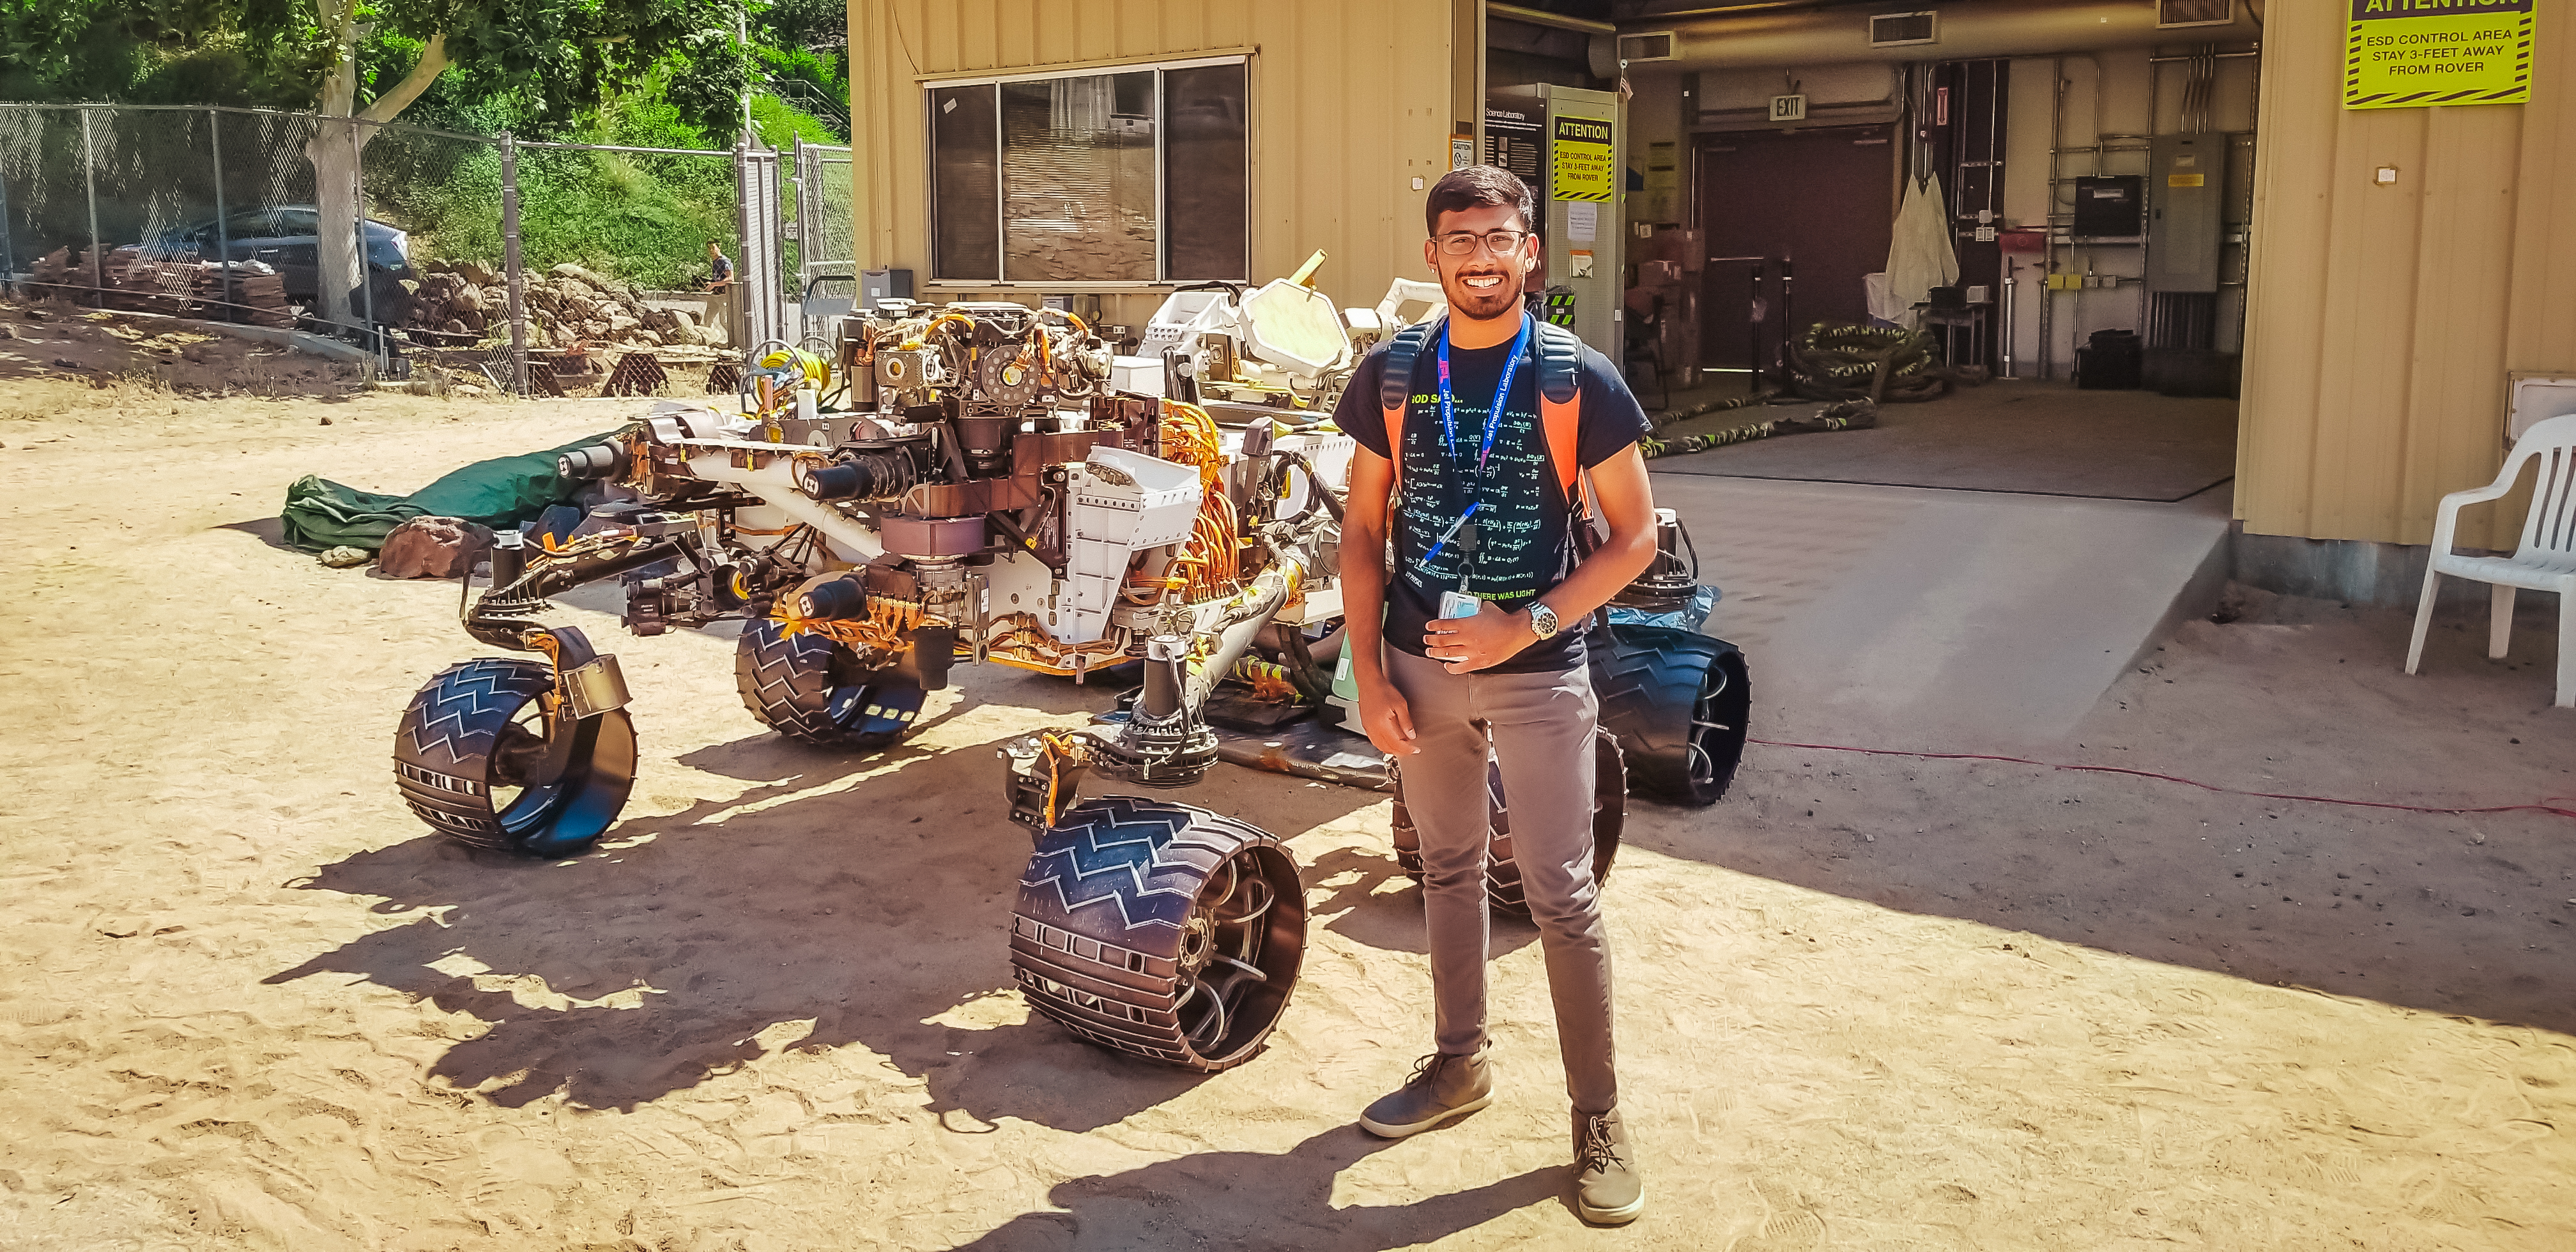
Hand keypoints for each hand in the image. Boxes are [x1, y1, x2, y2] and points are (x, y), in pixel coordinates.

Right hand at [1355, 674, 1417, 756]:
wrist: (1369, 682)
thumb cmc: (1382, 689)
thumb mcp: (1400, 704)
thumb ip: (1406, 722)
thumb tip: (1411, 735)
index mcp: (1381, 724)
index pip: (1396, 744)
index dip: (1407, 749)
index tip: (1415, 749)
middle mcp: (1372, 728)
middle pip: (1387, 748)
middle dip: (1400, 752)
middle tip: (1410, 750)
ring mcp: (1367, 727)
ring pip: (1379, 746)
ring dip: (1391, 749)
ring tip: (1401, 747)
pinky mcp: (1365, 725)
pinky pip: (1374, 740)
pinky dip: (1383, 744)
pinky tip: (1390, 740)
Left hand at [1420, 601, 1536, 673]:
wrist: (1516, 631)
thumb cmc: (1502, 619)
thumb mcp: (1486, 608)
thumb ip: (1475, 608)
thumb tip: (1471, 606)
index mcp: (1466, 623)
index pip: (1443, 624)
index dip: (1433, 626)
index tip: (1429, 627)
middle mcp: (1466, 638)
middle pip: (1442, 640)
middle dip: (1431, 640)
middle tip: (1426, 640)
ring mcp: (1472, 651)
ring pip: (1448, 653)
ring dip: (1436, 652)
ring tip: (1430, 652)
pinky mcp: (1479, 661)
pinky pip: (1461, 667)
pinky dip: (1452, 667)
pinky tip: (1447, 666)